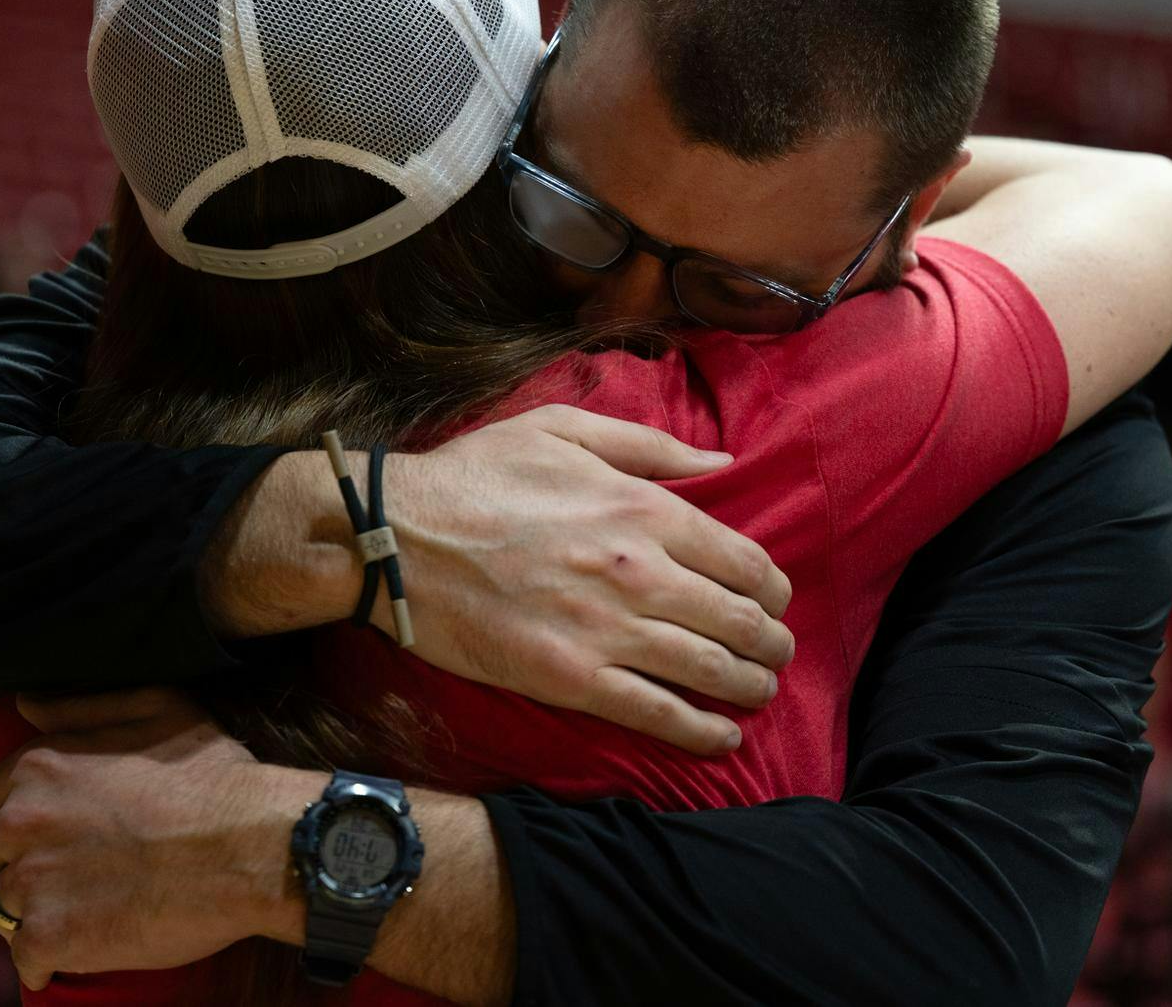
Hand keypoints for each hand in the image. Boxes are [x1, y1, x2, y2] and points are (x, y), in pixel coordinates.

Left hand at [0, 689, 307, 990]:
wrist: (249, 845)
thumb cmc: (213, 778)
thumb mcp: (157, 708)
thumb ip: (82, 707)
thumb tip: (27, 706)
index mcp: (39, 767)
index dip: (12, 824)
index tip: (45, 838)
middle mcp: (22, 819)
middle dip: (20, 868)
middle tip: (71, 877)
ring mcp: (32, 880)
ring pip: (3, 910)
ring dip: (35, 914)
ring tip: (84, 911)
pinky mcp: (51, 935)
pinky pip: (25, 959)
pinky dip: (48, 960)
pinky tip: (82, 949)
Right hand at [376, 406, 793, 753]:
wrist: (395, 538)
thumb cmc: (475, 476)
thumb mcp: (563, 431)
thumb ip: (650, 446)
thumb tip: (723, 462)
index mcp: (643, 509)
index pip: (744, 560)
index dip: (773, 589)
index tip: (773, 601)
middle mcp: (638, 572)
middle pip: (740, 620)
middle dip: (772, 642)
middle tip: (776, 653)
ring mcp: (606, 631)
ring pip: (710, 670)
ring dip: (749, 686)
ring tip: (759, 691)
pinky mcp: (570, 680)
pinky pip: (655, 714)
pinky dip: (701, 731)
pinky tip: (721, 739)